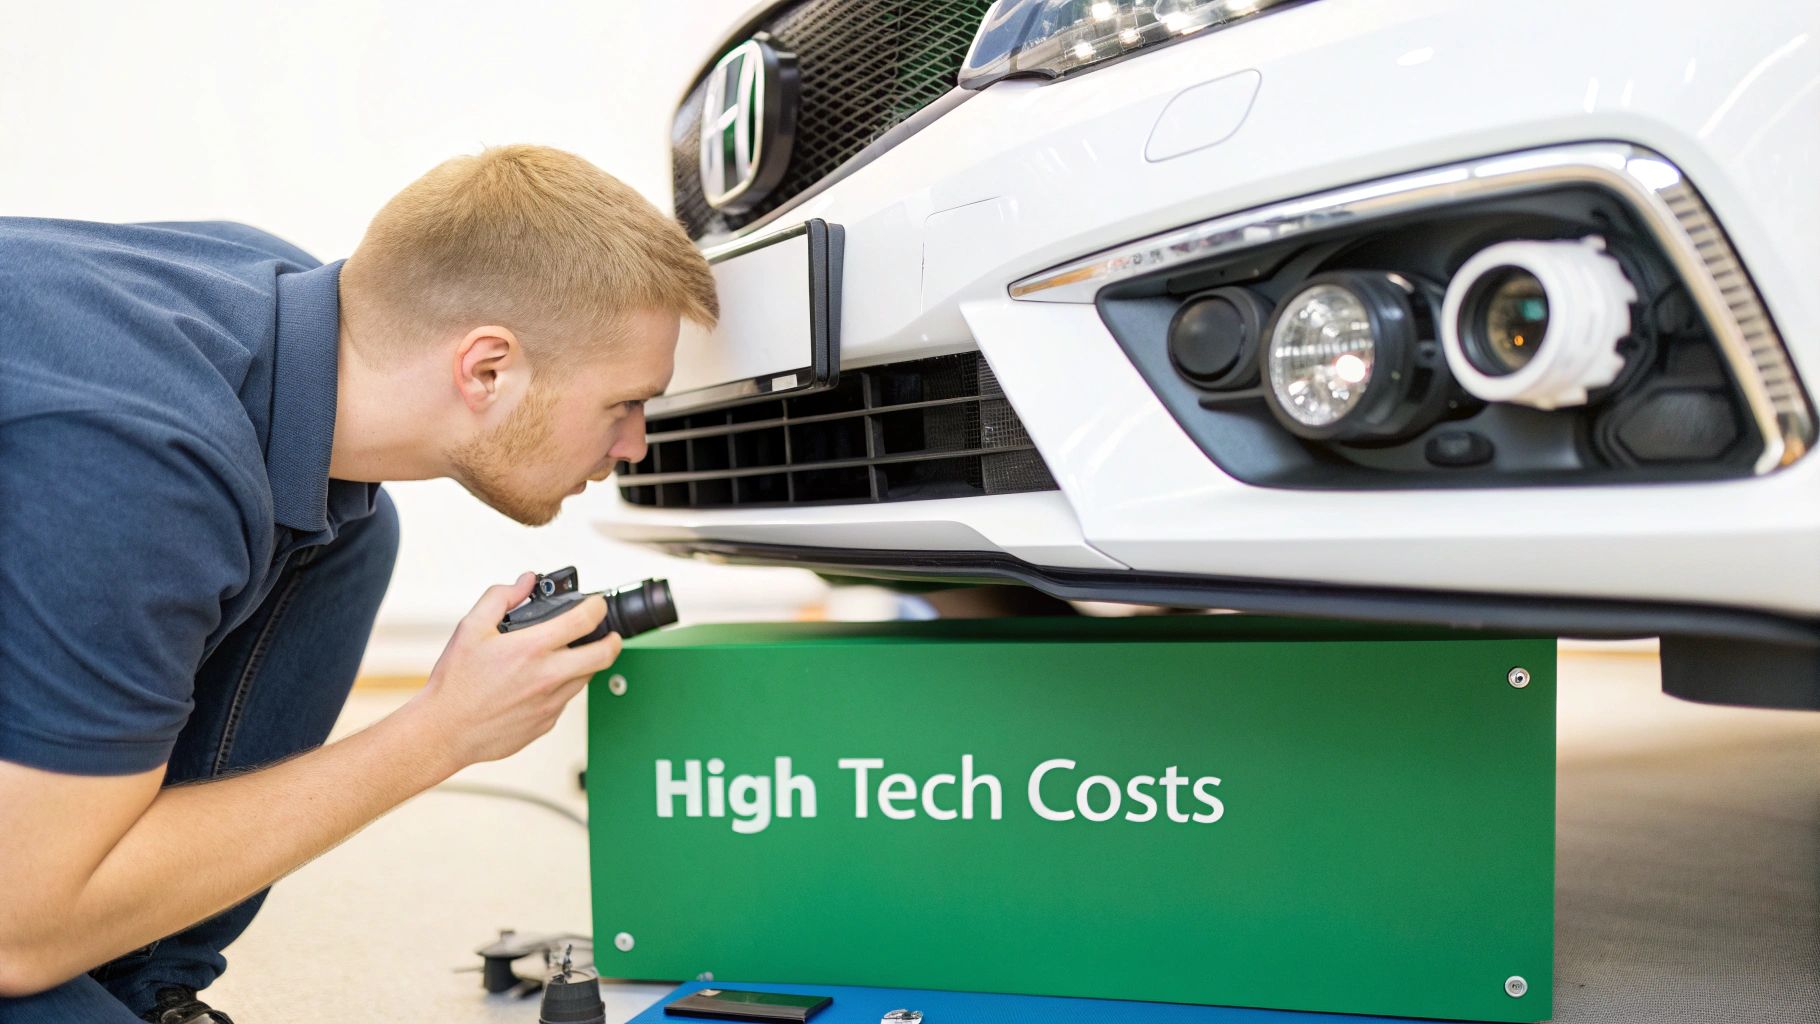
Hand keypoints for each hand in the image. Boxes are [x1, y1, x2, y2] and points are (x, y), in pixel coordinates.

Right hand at [399, 573, 623, 771]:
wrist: (445, 730)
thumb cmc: (455, 683)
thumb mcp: (470, 628)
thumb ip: (500, 597)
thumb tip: (525, 582)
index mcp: (531, 649)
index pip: (584, 621)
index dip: (597, 607)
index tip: (597, 605)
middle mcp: (547, 677)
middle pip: (603, 655)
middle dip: (612, 640)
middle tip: (609, 635)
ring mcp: (550, 703)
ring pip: (585, 678)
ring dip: (584, 665)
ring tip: (567, 657)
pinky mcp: (546, 723)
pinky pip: (565, 701)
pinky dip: (561, 688)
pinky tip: (540, 684)